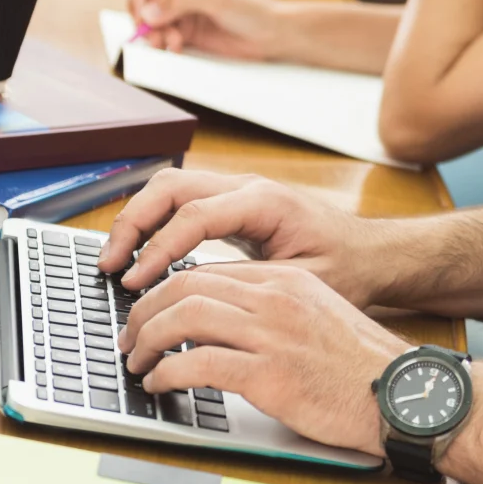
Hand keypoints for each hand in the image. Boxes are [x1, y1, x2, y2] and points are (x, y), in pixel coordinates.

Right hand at [97, 168, 393, 301]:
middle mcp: (247, 189)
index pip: (194, 213)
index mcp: (264, 202)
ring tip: (114, 262)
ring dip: (138, 220)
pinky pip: (183, 204)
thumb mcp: (303, 283)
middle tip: (108, 265)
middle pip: (171, 187)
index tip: (134, 281)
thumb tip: (197, 296)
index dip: (158, 247)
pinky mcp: (234, 208)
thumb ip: (251, 284)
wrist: (374, 256)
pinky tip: (140, 259)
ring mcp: (238, 194)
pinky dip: (154, 225)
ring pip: (171, 189)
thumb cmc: (348, 269)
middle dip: (133, 222)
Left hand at [119, 263, 404, 454]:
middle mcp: (277, 298)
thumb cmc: (361, 366)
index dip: (166, 291)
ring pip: (185, 318)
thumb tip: (222, 319)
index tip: (149, 313)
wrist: (400, 394)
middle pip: (188, 286)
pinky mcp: (269, 374)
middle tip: (132, 336)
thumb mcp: (318, 316)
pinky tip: (160, 384)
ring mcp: (273, 334)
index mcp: (287, 280)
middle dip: (146, 311)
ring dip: (148, 340)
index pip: (209, 271)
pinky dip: (167, 373)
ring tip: (138, 361)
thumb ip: (273, 309)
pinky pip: (197, 364)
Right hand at [127, 0, 288, 59]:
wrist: (271, 33)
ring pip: (148, 20)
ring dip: (155, 35)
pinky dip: (163, 43)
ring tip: (172, 44)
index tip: (141, 15)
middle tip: (154, 36)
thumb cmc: (251, 8)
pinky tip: (178, 48)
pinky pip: (159, 35)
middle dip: (144, 19)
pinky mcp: (182, 28)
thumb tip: (147, 11)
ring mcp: (179, 7)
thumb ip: (180, 1)